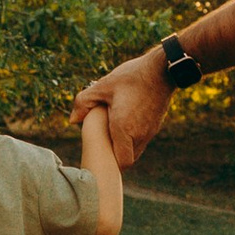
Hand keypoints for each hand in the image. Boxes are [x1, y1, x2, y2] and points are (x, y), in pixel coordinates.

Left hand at [74, 50, 170, 169]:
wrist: (162, 70)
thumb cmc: (131, 77)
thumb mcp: (102, 86)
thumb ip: (83, 102)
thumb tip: (72, 120)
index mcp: (124, 128)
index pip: (122, 162)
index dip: (112, 164)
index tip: (102, 156)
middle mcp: (139, 134)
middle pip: (128, 158)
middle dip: (115, 155)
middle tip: (103, 144)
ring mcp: (150, 131)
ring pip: (136, 150)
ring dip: (125, 146)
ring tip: (112, 131)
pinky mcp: (155, 125)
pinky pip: (142, 140)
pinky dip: (133, 137)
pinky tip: (124, 122)